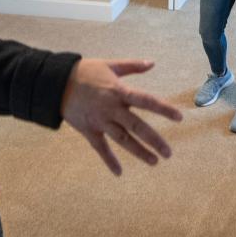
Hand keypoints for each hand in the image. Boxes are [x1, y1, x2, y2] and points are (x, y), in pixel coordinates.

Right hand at [61, 59, 182, 175]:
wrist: (56, 82)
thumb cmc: (86, 71)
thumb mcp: (110, 65)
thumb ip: (133, 66)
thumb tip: (153, 63)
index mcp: (119, 91)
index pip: (146, 101)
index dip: (163, 109)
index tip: (179, 118)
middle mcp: (112, 109)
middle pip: (137, 126)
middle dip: (153, 140)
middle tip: (168, 153)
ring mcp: (100, 121)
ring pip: (122, 140)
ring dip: (138, 152)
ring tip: (154, 162)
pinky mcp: (88, 130)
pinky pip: (100, 148)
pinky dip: (109, 160)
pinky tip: (119, 173)